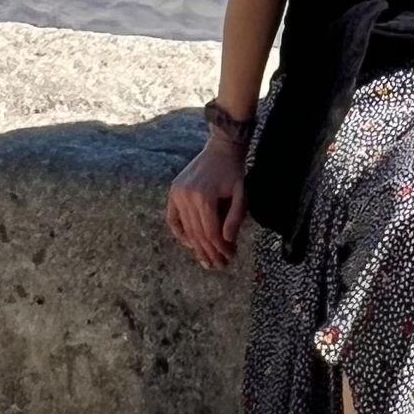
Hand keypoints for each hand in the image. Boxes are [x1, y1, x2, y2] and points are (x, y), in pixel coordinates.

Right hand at [165, 137, 247, 270]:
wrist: (221, 147)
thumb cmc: (233, 171)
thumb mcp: (241, 192)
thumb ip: (235, 217)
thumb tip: (227, 241)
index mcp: (205, 197)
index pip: (211, 232)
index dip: (220, 247)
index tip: (230, 257)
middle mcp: (187, 196)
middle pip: (198, 233)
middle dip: (209, 252)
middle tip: (219, 266)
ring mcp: (178, 193)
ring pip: (187, 229)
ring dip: (197, 247)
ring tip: (206, 261)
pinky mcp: (173, 191)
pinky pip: (173, 219)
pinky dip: (180, 233)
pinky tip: (190, 245)